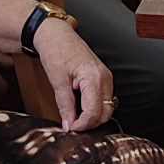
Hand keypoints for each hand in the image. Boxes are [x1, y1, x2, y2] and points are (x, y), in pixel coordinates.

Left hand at [34, 16, 113, 130]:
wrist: (56, 35)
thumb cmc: (56, 51)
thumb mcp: (57, 81)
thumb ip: (65, 105)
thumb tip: (69, 124)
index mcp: (94, 77)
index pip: (94, 112)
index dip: (82, 124)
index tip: (71, 128)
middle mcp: (104, 78)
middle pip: (105, 112)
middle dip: (90, 123)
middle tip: (72, 125)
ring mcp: (106, 77)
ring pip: (107, 107)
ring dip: (93, 116)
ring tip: (75, 118)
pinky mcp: (103, 78)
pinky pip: (104, 99)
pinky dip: (94, 108)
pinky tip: (81, 108)